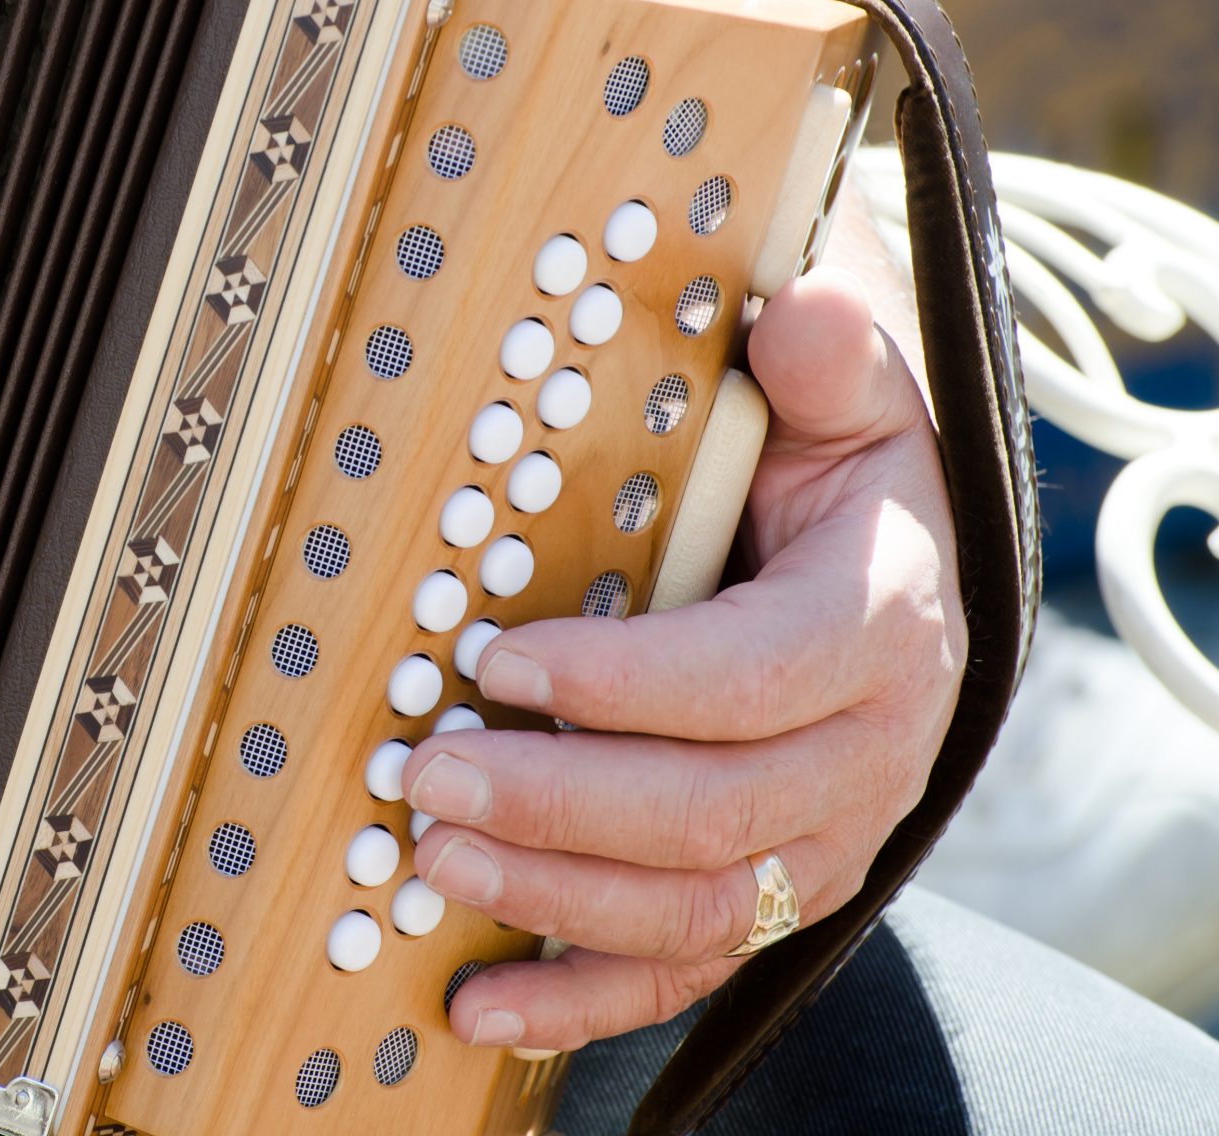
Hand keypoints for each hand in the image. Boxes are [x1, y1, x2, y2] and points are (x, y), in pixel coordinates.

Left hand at [404, 263, 963, 1052]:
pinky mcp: (772, 894)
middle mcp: (871, 756)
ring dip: (551, 893)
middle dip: (556, 800)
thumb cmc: (835, 471)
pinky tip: (480, 1000)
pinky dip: (581, 999)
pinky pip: (685, 971)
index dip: (626, 682)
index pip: (757, 677)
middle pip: (711, 812)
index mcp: (883, 627)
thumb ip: (826, 356)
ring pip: (694, 907)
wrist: (884, 569)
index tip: (502, 657)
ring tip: (428, 853)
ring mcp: (824, 841)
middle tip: (426, 768)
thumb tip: (796, 311)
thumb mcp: (846, 395)